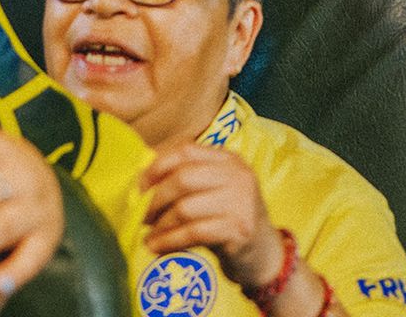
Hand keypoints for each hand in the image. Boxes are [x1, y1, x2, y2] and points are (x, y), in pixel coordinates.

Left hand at [141, 144, 284, 290]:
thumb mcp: (215, 191)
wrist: (265, 254)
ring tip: (149, 235)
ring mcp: (240, 202)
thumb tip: (142, 179)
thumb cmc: (230, 219)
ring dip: (160, 224)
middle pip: (183, 178)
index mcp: (229, 159)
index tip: (140, 186)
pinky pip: (193, 233)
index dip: (157, 166)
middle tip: (142, 215)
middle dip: (155, 198)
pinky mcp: (239, 229)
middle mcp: (237, 175)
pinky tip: (157, 247)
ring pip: (185, 208)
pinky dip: (170, 241)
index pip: (186, 151)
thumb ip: (188, 179)